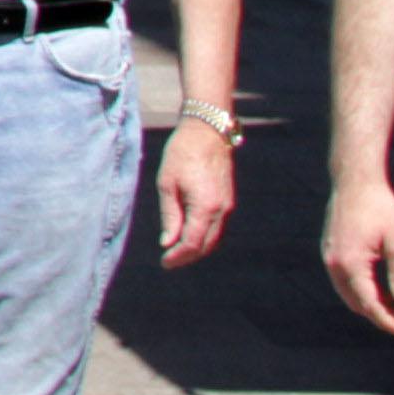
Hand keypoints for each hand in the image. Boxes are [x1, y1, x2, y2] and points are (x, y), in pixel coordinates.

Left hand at [154, 114, 238, 269]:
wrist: (207, 132)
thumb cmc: (182, 154)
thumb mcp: (167, 184)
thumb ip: (169, 216)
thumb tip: (167, 242)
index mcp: (205, 207)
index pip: (192, 243)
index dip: (178, 257)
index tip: (164, 262)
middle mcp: (221, 210)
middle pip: (206, 246)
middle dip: (187, 257)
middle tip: (168, 261)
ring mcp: (228, 207)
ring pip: (214, 239)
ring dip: (197, 249)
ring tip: (177, 252)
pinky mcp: (229, 201)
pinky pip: (218, 228)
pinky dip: (205, 237)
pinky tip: (191, 236)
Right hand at [320, 169, 393, 330]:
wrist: (355, 181)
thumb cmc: (380, 208)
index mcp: (351, 263)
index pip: (368, 303)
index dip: (385, 319)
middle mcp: (334, 263)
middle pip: (354, 301)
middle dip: (376, 312)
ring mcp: (328, 256)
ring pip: (346, 292)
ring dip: (367, 301)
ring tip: (393, 303)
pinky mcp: (329, 249)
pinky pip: (342, 279)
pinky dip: (358, 288)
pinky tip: (378, 286)